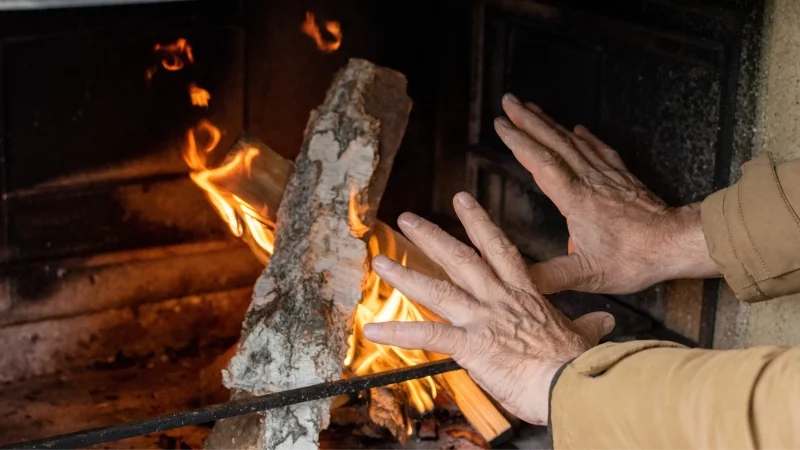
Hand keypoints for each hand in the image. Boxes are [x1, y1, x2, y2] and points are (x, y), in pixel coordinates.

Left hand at [363, 192, 614, 424]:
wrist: (572, 384)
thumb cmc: (576, 364)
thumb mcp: (583, 336)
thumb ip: (588, 325)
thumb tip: (606, 321)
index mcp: (523, 294)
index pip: (498, 249)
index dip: (478, 223)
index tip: (462, 201)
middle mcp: (498, 299)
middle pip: (460, 259)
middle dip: (432, 237)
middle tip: (407, 218)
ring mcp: (482, 319)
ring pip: (437, 290)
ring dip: (406, 275)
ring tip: (381, 262)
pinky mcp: (471, 344)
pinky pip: (428, 335)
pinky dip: (400, 332)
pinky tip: (373, 329)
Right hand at [496, 94, 719, 293]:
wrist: (676, 244)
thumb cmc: (635, 259)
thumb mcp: (588, 274)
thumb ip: (551, 276)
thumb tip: (517, 280)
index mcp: (576, 200)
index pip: (541, 163)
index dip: (519, 142)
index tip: (500, 124)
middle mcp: (589, 181)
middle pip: (554, 143)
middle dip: (528, 120)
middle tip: (508, 101)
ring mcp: (607, 176)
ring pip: (573, 142)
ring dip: (550, 123)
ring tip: (532, 107)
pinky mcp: (623, 179)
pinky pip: (601, 150)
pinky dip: (587, 137)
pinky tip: (578, 128)